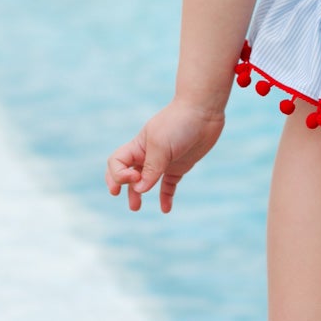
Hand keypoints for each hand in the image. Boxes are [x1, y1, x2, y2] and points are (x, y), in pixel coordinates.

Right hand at [105, 98, 225, 213]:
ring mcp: (164, 160)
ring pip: (145, 181)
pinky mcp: (179, 165)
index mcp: (138, 146)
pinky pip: (168, 184)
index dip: (118, 175)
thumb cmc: (179, 123)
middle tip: (131, 203)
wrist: (204, 111)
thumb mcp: (161, 146)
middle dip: (122, 186)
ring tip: (136, 207)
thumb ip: (150, 169)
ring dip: (138, 194)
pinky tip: (165, 209)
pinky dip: (165, 197)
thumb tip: (139, 190)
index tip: (135, 178)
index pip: (116, 163)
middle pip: (126, 173)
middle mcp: (147, 154)